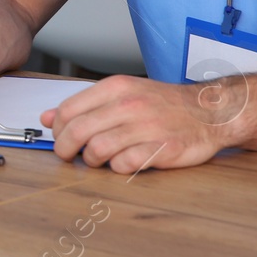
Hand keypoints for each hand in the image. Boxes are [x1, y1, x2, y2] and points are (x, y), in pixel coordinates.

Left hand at [44, 75, 243, 172]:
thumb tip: (46, 117)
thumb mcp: (121, 94)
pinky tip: (121, 163)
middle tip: (68, 156)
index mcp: (116, 88)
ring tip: (97, 159)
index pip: (68, 109)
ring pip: (97, 149)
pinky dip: (116, 168)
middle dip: (65, 149)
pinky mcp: (163, 149)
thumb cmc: (162, 104)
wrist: (210, 111)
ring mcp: (147, 127)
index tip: (60, 138)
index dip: (57, 129)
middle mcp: (130, 105)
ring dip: (91, 160)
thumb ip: (84, 105)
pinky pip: (124, 164)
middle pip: (78, 131)